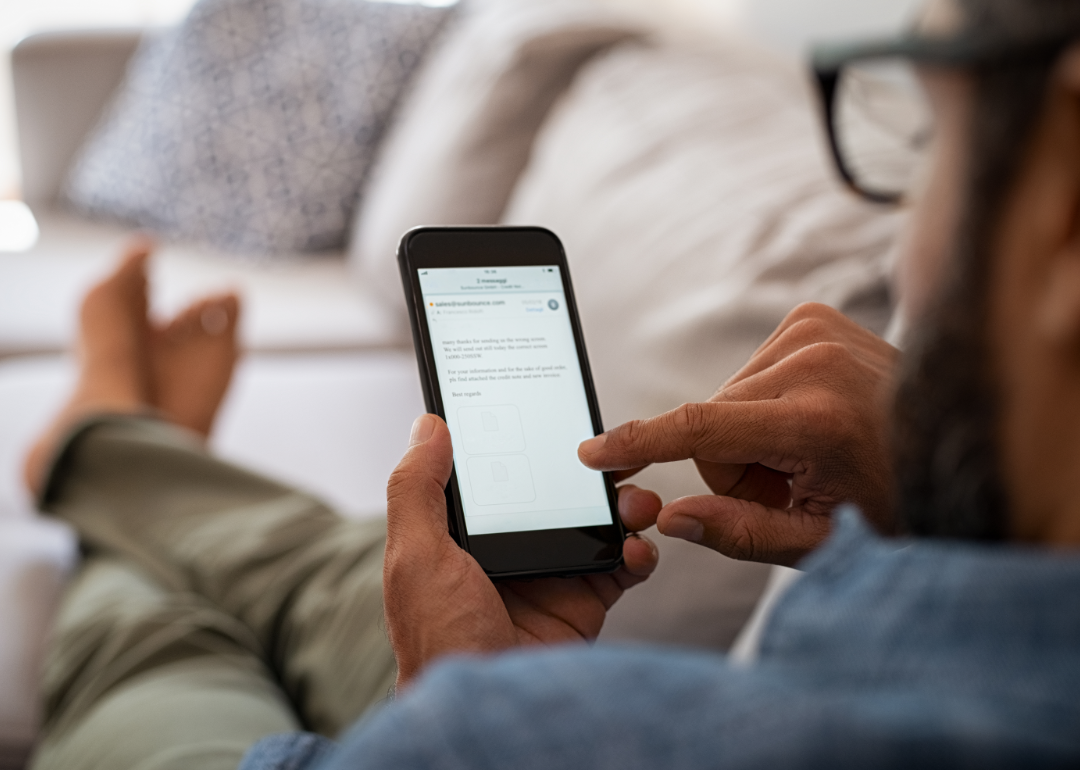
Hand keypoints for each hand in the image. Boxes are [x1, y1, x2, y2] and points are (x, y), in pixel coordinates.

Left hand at [384, 414, 659, 689]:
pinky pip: (622, 567)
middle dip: (592, 473)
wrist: (489, 713)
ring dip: (624, 506)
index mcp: (468, 533)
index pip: (504, 473)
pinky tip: (636, 550)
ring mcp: (552, 575)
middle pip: (560, 493)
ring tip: (635, 502)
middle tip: (615, 457)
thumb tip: (428, 425)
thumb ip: (417, 489)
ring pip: (597, 523)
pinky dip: (638, 553)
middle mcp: (513, 548)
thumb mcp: (416, 556)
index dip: (530, 444)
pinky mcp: (584, 603)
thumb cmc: (438, 639)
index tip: (557, 416)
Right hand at [578, 303, 898, 566]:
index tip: (592, 451)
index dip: (638, 443)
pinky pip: (748, 370)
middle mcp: (813, 361)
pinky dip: (765, 402)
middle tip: (791, 482)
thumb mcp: (820, 540)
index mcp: (816, 421)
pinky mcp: (814, 316)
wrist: (957, 442)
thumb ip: (739, 532)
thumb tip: (670, 519)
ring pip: (726, 397)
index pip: (699, 428)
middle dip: (733, 463)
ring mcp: (816, 329)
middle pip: (710, 422)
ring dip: (750, 432)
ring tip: (809, 449)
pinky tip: (810, 417)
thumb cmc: (895, 501)